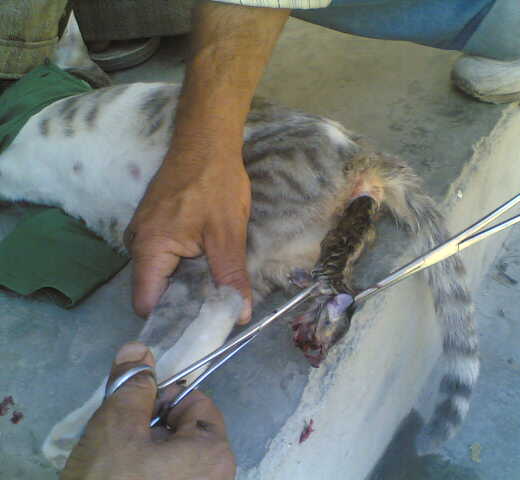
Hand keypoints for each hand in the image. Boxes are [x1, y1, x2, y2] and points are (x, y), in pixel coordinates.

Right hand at [61, 342, 235, 479]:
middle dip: (151, 429)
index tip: (132, 412)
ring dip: (146, 454)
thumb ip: (133, 385)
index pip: (195, 402)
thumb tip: (139, 349)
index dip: (161, 400)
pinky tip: (122, 479)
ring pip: (175, 458)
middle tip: (120, 443)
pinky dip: (148, 474)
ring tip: (118, 466)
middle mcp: (220, 477)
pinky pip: (171, 478)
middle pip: (186, 431)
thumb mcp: (116, 427)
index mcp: (216, 452)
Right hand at [124, 3, 288, 320]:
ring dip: (185, 287)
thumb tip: (239, 316)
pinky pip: (164, 259)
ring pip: (160, 275)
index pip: (147, 304)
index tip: (198, 331)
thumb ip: (231, 277)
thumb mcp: (227, 235)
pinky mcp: (154, 224)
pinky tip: (206, 273)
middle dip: (182, 307)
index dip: (171, 322)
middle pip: (153, 292)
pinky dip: (183, 269)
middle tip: (213, 318)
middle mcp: (137, 244)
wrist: (206, 140)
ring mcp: (143, 233)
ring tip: (214, 298)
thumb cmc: (215, 184)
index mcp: (149, 249)